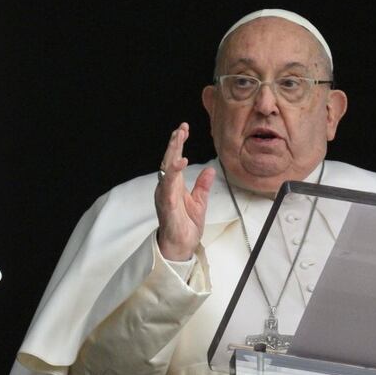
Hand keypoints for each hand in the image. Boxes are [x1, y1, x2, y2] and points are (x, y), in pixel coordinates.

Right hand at [154, 123, 215, 260]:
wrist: (181, 246)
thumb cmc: (186, 226)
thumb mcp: (200, 202)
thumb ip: (202, 185)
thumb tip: (209, 169)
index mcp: (174, 185)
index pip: (175, 160)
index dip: (179, 144)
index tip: (184, 128)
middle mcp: (167, 187)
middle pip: (169, 160)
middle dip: (175, 143)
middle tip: (181, 127)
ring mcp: (165, 195)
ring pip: (167, 168)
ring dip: (172, 152)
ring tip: (179, 137)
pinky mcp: (167, 204)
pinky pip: (169, 185)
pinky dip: (174, 172)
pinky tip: (181, 161)